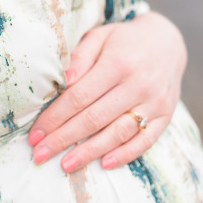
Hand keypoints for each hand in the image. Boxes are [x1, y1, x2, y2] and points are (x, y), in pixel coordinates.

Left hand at [28, 11, 186, 172]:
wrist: (167, 43)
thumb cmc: (124, 41)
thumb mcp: (100, 37)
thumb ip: (81, 57)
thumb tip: (64, 81)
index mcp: (117, 63)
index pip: (79, 97)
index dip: (55, 117)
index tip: (35, 134)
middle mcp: (138, 85)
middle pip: (95, 119)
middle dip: (64, 139)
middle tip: (40, 155)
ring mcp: (154, 102)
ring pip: (118, 133)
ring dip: (90, 152)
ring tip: (66, 165)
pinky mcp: (165, 116)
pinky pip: (145, 140)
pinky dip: (125, 155)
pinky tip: (104, 164)